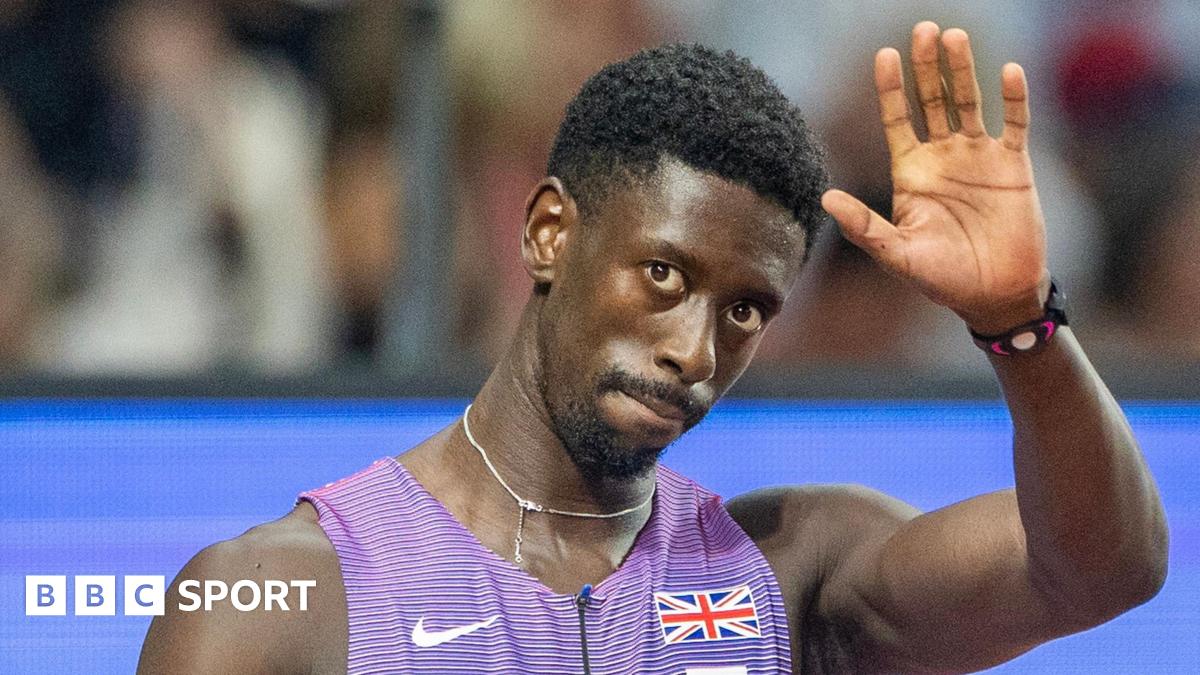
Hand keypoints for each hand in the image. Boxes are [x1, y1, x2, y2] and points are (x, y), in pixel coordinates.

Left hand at [821, 22, 1050, 334]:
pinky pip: (1014, 124)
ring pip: (969, 102)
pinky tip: (1008, 71)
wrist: (994, 295)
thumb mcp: (897, 254)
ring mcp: (979, 157)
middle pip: (932, 101)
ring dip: (963, 70)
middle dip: (926, 67)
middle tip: (922, 29)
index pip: (897, 120)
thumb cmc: (942, 277)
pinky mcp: (1014, 165)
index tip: (884, 55)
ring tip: (954, 37)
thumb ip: (864, 226)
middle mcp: (943, 157)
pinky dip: (1013, 98)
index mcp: (911, 172)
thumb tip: (825, 199)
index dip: (890, 89)